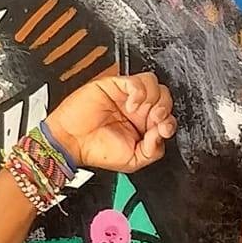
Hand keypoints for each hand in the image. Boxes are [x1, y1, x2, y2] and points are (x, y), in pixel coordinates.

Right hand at [46, 72, 176, 173]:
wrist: (72, 142)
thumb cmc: (97, 150)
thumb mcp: (133, 161)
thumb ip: (153, 151)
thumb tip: (161, 135)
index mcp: (143, 125)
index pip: (167, 115)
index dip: (169, 122)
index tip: (160, 131)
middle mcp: (137, 109)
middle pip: (164, 96)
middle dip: (163, 108)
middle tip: (152, 120)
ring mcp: (126, 96)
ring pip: (154, 83)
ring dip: (153, 98)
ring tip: (139, 111)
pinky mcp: (114, 85)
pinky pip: (136, 80)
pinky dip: (138, 91)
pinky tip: (131, 104)